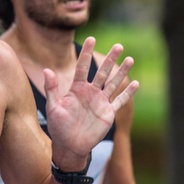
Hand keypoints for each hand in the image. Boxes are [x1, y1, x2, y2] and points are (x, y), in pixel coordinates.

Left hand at [44, 37, 138, 167]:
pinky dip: (128, 93)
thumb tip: (47, 69)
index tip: (91, 38)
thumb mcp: (53, 107)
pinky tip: (136, 83)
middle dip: (110, 59)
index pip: (83, 67)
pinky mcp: (108, 113)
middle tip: (118, 45)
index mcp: (77, 89)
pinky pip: (120, 101)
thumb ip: (52, 89)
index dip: (87, 53)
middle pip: (102, 72)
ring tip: (130, 59)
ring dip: (122, 72)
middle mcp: (90, 92)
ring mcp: (100, 102)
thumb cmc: (58, 127)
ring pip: (113, 83)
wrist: (69, 145)